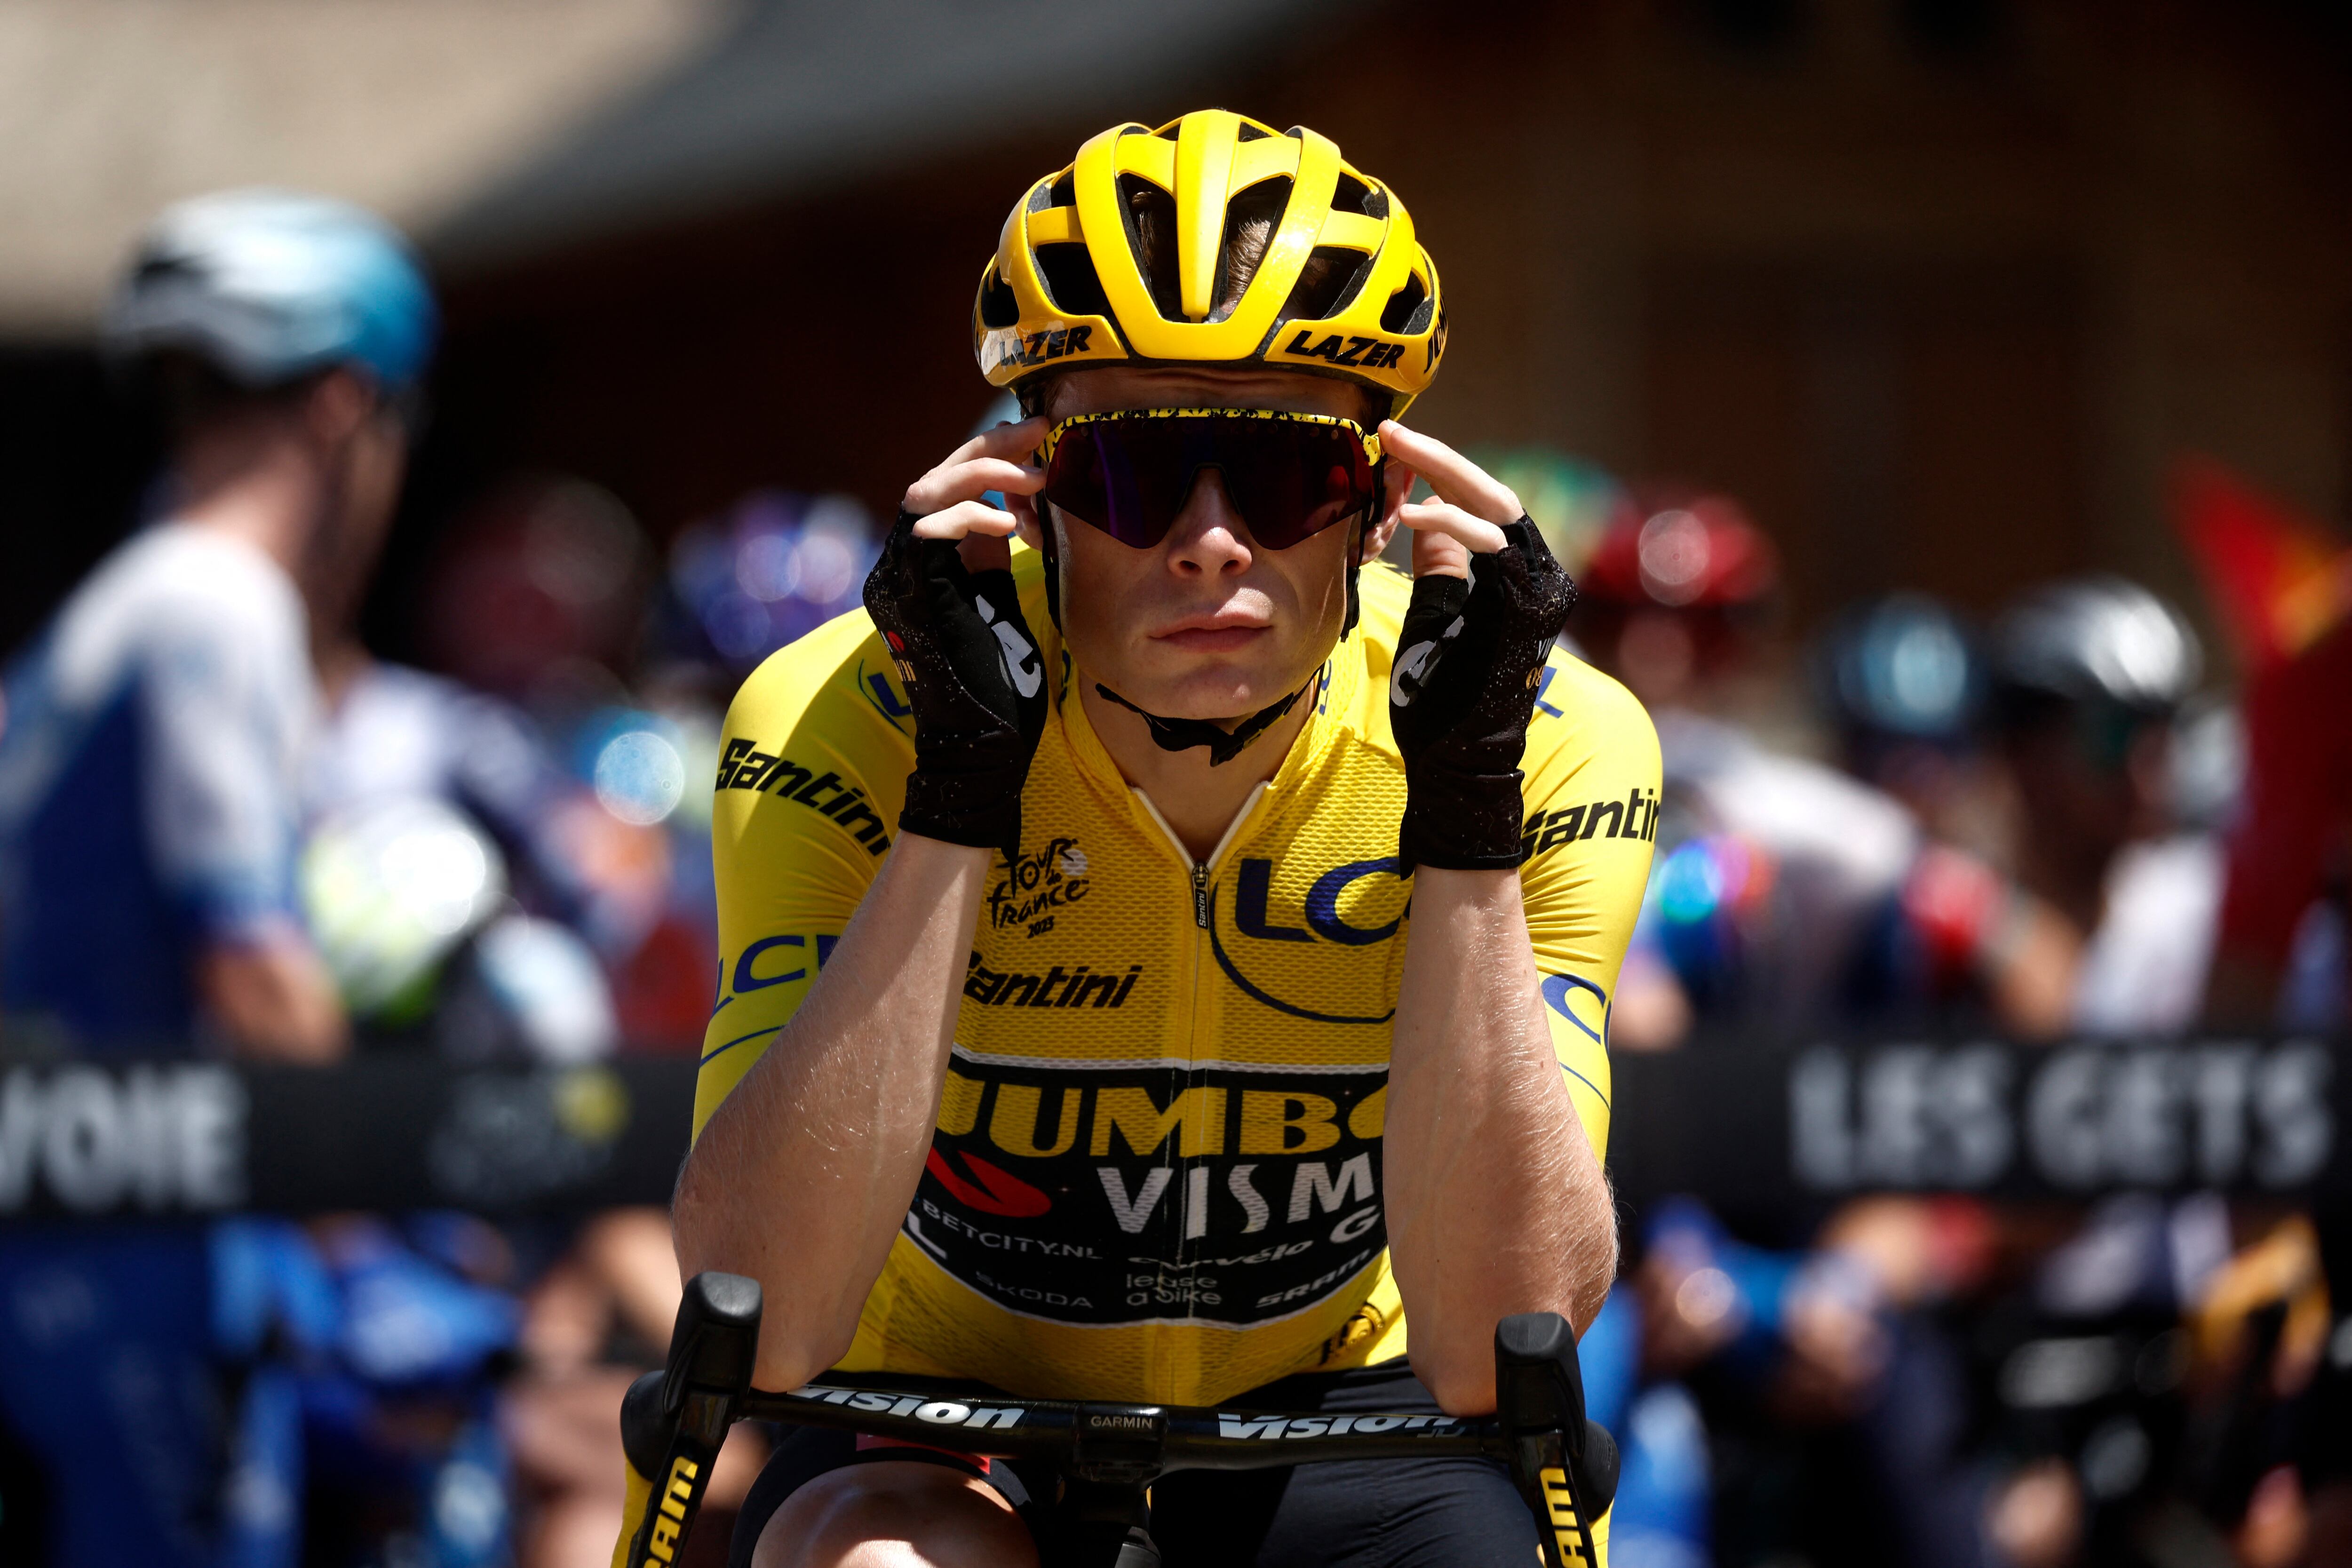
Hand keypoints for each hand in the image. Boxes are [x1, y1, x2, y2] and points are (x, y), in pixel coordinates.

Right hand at [864, 418, 1052, 856]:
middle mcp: (901, 567)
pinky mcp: (910, 593)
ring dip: (982, 475)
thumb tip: (1014, 508)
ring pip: (923, 493)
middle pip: (930, 480)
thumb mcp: (998, 602)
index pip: (944, 490)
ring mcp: (899, 579)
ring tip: (1032, 477)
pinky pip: (928, 530)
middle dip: (985, 450)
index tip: (1034, 441)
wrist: (983, 744)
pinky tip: (1012, 524)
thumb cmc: (999, 685)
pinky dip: (971, 516)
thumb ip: (993, 556)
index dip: (986, 459)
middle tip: (1035, 433)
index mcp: (923, 567)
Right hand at [900, 417, 1048, 566]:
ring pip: (958, 478)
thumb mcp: (998, 527)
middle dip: (1006, 441)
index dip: (1008, 437)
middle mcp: (930, 496)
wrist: (949, 623)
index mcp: (948, 489)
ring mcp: (920, 516)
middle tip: (1041, 432)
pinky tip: (1009, 525)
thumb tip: (1025, 457)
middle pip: (967, 456)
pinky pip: (952, 518)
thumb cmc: (975, 575)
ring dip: (1001, 473)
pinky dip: (983, 516)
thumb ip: (1007, 496)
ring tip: (1038, 481)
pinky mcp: (918, 541)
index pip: (977, 453)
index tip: (1042, 426)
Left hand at [1379, 421, 1574, 869]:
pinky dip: (1452, 526)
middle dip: (1441, 458)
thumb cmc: (1441, 701)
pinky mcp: (1529, 610)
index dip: (1439, 471)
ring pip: (1499, 508)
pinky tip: (1409, 517)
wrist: (1459, 765)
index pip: (1481, 504)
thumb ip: (1439, 567)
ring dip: (1444, 478)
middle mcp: (1536, 577)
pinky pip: (1493, 549)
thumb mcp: (1433, 616)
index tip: (1390, 448)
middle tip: (1392, 431)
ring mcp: (1538, 592)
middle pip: (1494, 493)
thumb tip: (1424, 517)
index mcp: (1514, 576)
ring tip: (1394, 460)